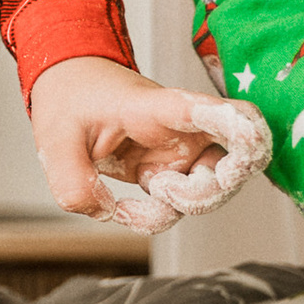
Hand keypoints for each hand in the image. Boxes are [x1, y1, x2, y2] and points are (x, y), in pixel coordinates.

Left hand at [27, 56, 273, 230]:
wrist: (69, 87)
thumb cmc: (70, 99)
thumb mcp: (54, 139)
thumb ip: (73, 181)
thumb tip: (105, 213)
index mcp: (157, 108)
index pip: (204, 111)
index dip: (234, 122)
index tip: (249, 134)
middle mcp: (182, 130)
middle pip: (233, 161)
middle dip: (209, 192)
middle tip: (164, 191)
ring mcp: (181, 153)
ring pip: (212, 190)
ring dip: (179, 208)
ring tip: (127, 207)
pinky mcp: (171, 171)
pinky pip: (181, 204)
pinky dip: (158, 216)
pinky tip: (125, 210)